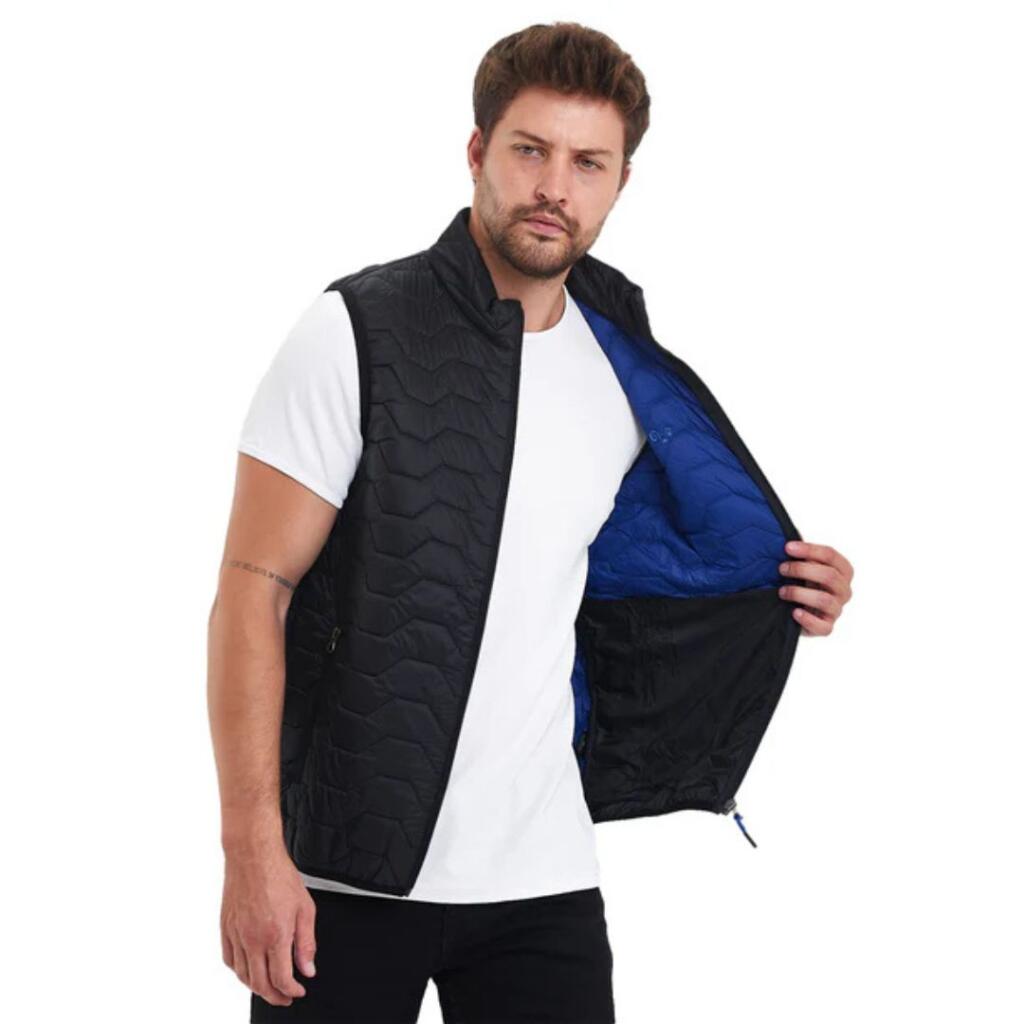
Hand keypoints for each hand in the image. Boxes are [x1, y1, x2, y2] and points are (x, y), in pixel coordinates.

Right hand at [221, 844, 316, 1006]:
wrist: (253, 856)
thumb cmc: (280, 876)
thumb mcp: (305, 908)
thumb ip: (306, 942)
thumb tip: (307, 969)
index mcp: (275, 935)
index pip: (281, 979)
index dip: (291, 991)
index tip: (298, 991)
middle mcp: (253, 939)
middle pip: (260, 984)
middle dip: (275, 996)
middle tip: (285, 997)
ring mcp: (236, 935)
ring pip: (242, 976)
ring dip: (256, 987)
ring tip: (269, 987)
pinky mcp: (225, 928)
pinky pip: (229, 960)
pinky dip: (239, 971)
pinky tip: (249, 970)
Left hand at [778, 539, 853, 636]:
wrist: (798, 610)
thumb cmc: (804, 582)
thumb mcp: (805, 565)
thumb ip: (802, 552)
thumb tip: (789, 533)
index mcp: (843, 571)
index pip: (831, 555)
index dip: (809, 550)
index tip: (787, 547)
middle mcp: (844, 590)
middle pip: (829, 576)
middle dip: (802, 570)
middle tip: (782, 568)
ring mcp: (837, 610)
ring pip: (824, 600)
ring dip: (800, 593)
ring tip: (782, 591)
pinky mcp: (827, 627)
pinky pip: (823, 626)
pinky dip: (807, 619)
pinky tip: (794, 612)